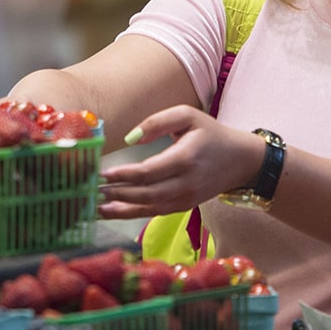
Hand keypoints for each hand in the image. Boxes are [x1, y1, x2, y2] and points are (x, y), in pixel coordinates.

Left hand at [97, 106, 266, 219]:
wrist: (241, 161)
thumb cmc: (210, 133)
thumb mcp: (188, 116)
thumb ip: (158, 121)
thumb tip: (131, 139)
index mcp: (186, 158)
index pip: (149, 172)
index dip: (123, 175)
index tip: (101, 174)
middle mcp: (186, 183)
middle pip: (144, 194)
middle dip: (115, 193)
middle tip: (88, 190)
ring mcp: (185, 199)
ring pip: (147, 208)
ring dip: (118, 209)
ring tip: (93, 206)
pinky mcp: (183, 207)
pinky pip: (153, 213)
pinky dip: (130, 214)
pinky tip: (111, 211)